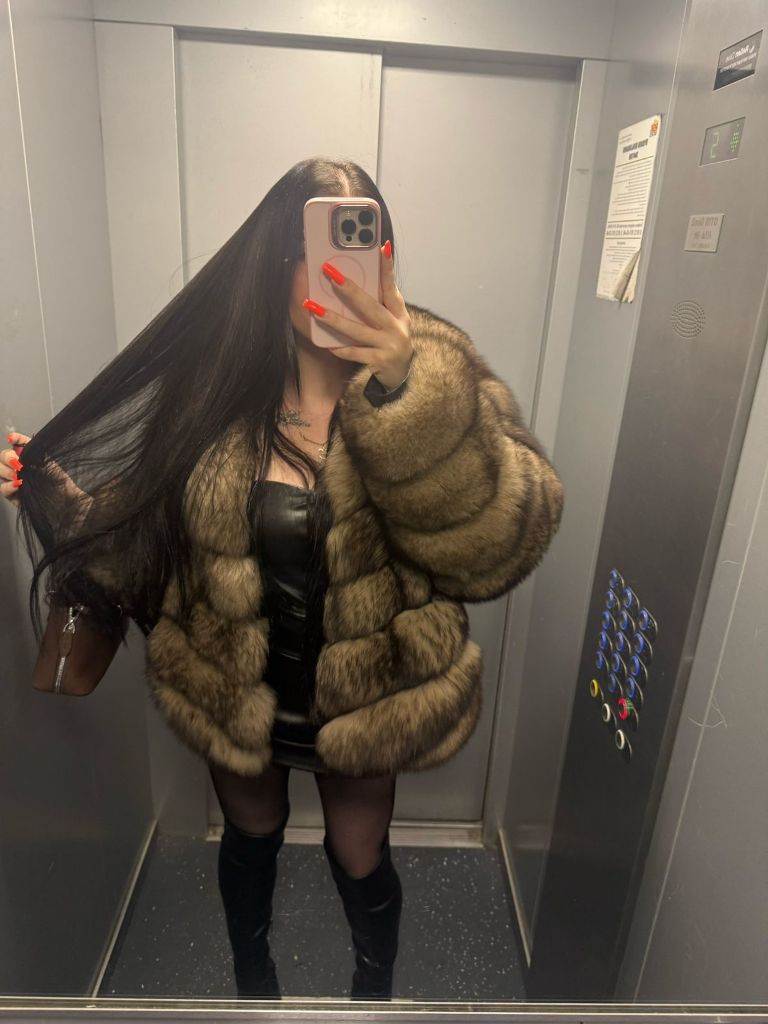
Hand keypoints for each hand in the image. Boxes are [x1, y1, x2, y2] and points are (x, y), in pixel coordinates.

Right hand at [1, 431, 92, 519]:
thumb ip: (32, 452)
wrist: (65, 500)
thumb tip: (17, 444)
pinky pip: (3, 489)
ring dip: (7, 471)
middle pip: (2, 458)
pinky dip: (9, 485)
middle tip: (18, 463)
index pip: (17, 443)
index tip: (12, 438)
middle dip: (7, 457)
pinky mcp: (13, 495)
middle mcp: (18, 467)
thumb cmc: (59, 481)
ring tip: (18, 474)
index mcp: (27, 457)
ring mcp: (13, 481)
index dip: (14, 439)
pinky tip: (17, 484)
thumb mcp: (48, 462)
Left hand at [303, 241, 412, 388]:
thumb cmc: (390, 339)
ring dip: (333, 319)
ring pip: (357, 330)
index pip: (391, 285)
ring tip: (313, 307)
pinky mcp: (380, 361)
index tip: (380, 247)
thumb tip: (353, 280)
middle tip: (329, 272)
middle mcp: (396, 326)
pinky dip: (342, 349)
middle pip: (369, 305)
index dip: (387, 267)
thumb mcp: (392, 318)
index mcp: (398, 312)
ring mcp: (388, 344)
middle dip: (349, 288)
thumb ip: (380, 301)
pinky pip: (356, 354)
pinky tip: (327, 344)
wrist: (401, 374)